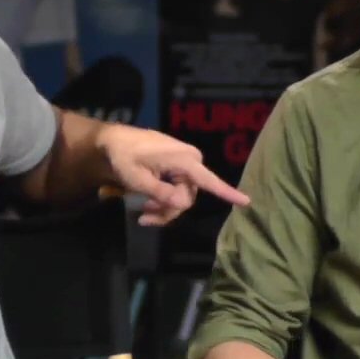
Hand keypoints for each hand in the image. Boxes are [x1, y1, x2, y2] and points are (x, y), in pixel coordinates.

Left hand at [98, 124, 249, 225]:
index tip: (246, 201)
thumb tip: (183, 204)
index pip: (208, 180)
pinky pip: (179, 190)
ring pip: (184, 197)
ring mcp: (185, 164)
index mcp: (183, 160)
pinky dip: (164, 201)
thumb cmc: (123, 157)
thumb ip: (161, 193)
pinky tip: (147, 206)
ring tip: (142, 213)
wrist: (113, 142)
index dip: (227, 192)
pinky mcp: (179, 168)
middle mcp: (190, 161)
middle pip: (190, 197)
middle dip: (169, 210)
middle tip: (144, 216)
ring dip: (164, 208)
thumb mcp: (137, 179)